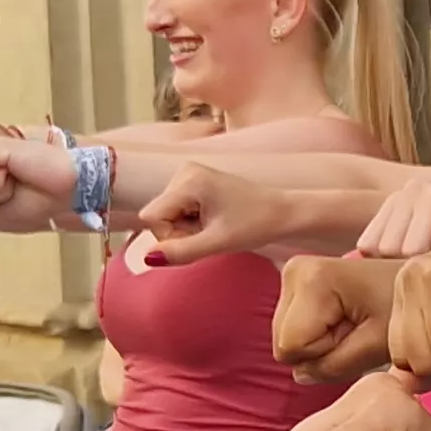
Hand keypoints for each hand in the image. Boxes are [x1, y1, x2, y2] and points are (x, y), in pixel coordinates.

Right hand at [135, 166, 290, 263]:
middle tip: (211, 234)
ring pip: (166, 215)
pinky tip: (214, 221)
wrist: (283, 213)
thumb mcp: (218, 243)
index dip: (170, 236)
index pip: (152, 217)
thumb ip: (181, 252)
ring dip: (187, 230)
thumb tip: (146, 259)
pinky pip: (177, 211)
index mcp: (188, 180)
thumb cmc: (257, 225)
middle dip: (180, 233)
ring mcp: (189, 175)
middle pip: (157, 216)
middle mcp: (184, 172)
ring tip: (216, 227)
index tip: (199, 238)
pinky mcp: (194, 182)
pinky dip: (192, 223)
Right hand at [271, 258, 414, 383]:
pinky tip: (346, 319)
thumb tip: (300, 374)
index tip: (358, 336)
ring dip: (320, 343)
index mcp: (312, 279)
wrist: (419, 283)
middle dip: (320, 349)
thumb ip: (334, 367)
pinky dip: (319, 333)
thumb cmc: (405, 312)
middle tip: (359, 332)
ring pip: (287, 339)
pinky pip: (293, 329)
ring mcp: (293, 273)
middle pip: (284, 343)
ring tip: (355, 324)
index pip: (291, 348)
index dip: (323, 356)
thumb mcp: (376, 347)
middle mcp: (295, 270)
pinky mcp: (297, 281)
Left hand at [354, 178, 430, 259]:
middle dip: (418, 265)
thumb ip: (387, 256)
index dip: (396, 266)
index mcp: (396, 202)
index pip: (370, 246)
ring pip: (414, 249)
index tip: (425, 262)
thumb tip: (345, 265)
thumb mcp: (422, 253)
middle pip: (390, 250)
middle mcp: (412, 191)